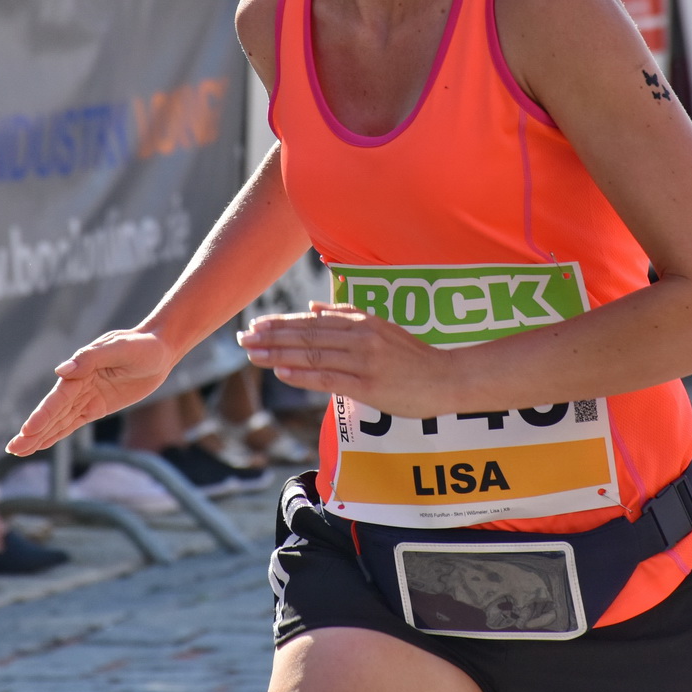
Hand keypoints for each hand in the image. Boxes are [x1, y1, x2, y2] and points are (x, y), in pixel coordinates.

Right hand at [8, 329, 177, 454]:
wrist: (160, 349)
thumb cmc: (141, 345)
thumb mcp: (119, 348)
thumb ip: (91, 358)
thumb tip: (61, 370)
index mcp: (81, 370)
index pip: (58, 398)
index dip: (42, 416)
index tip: (26, 432)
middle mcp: (79, 384)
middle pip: (52, 412)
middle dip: (33, 431)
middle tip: (12, 448)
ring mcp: (86, 397)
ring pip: (59, 421)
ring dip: (40, 436)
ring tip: (18, 450)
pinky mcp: (97, 406)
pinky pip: (73, 423)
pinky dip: (57, 433)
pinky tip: (41, 443)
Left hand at [238, 302, 459, 419]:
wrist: (448, 378)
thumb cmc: (414, 356)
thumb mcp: (382, 326)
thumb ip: (347, 315)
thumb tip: (312, 307)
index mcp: (361, 322)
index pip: (312, 322)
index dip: (281, 324)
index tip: (255, 325)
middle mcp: (360, 337)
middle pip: (306, 336)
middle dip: (271, 338)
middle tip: (243, 339)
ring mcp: (364, 361)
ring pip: (312, 355)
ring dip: (278, 355)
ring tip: (252, 355)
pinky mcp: (369, 385)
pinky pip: (329, 378)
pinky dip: (303, 375)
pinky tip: (282, 373)